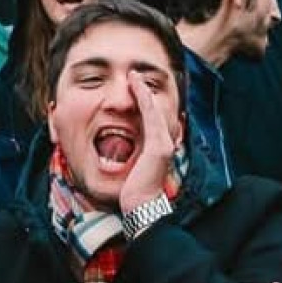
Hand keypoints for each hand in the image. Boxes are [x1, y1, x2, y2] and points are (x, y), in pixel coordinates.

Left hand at [118, 75, 179, 213]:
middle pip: (156, 109)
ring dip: (143, 90)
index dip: (145, 100)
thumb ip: (129, 153)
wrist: (141, 206)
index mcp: (159, 146)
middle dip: (145, 91)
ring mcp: (165, 142)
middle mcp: (166, 141)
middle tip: (134, 75)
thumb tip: (115, 146)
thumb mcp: (131, 166)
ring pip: (154, 109)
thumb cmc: (134, 190)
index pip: (153, 117)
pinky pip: (150, 115)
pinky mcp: (159, 146)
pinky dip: (143, 98)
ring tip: (133, 75)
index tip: (134, 87)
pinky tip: (136, 85)